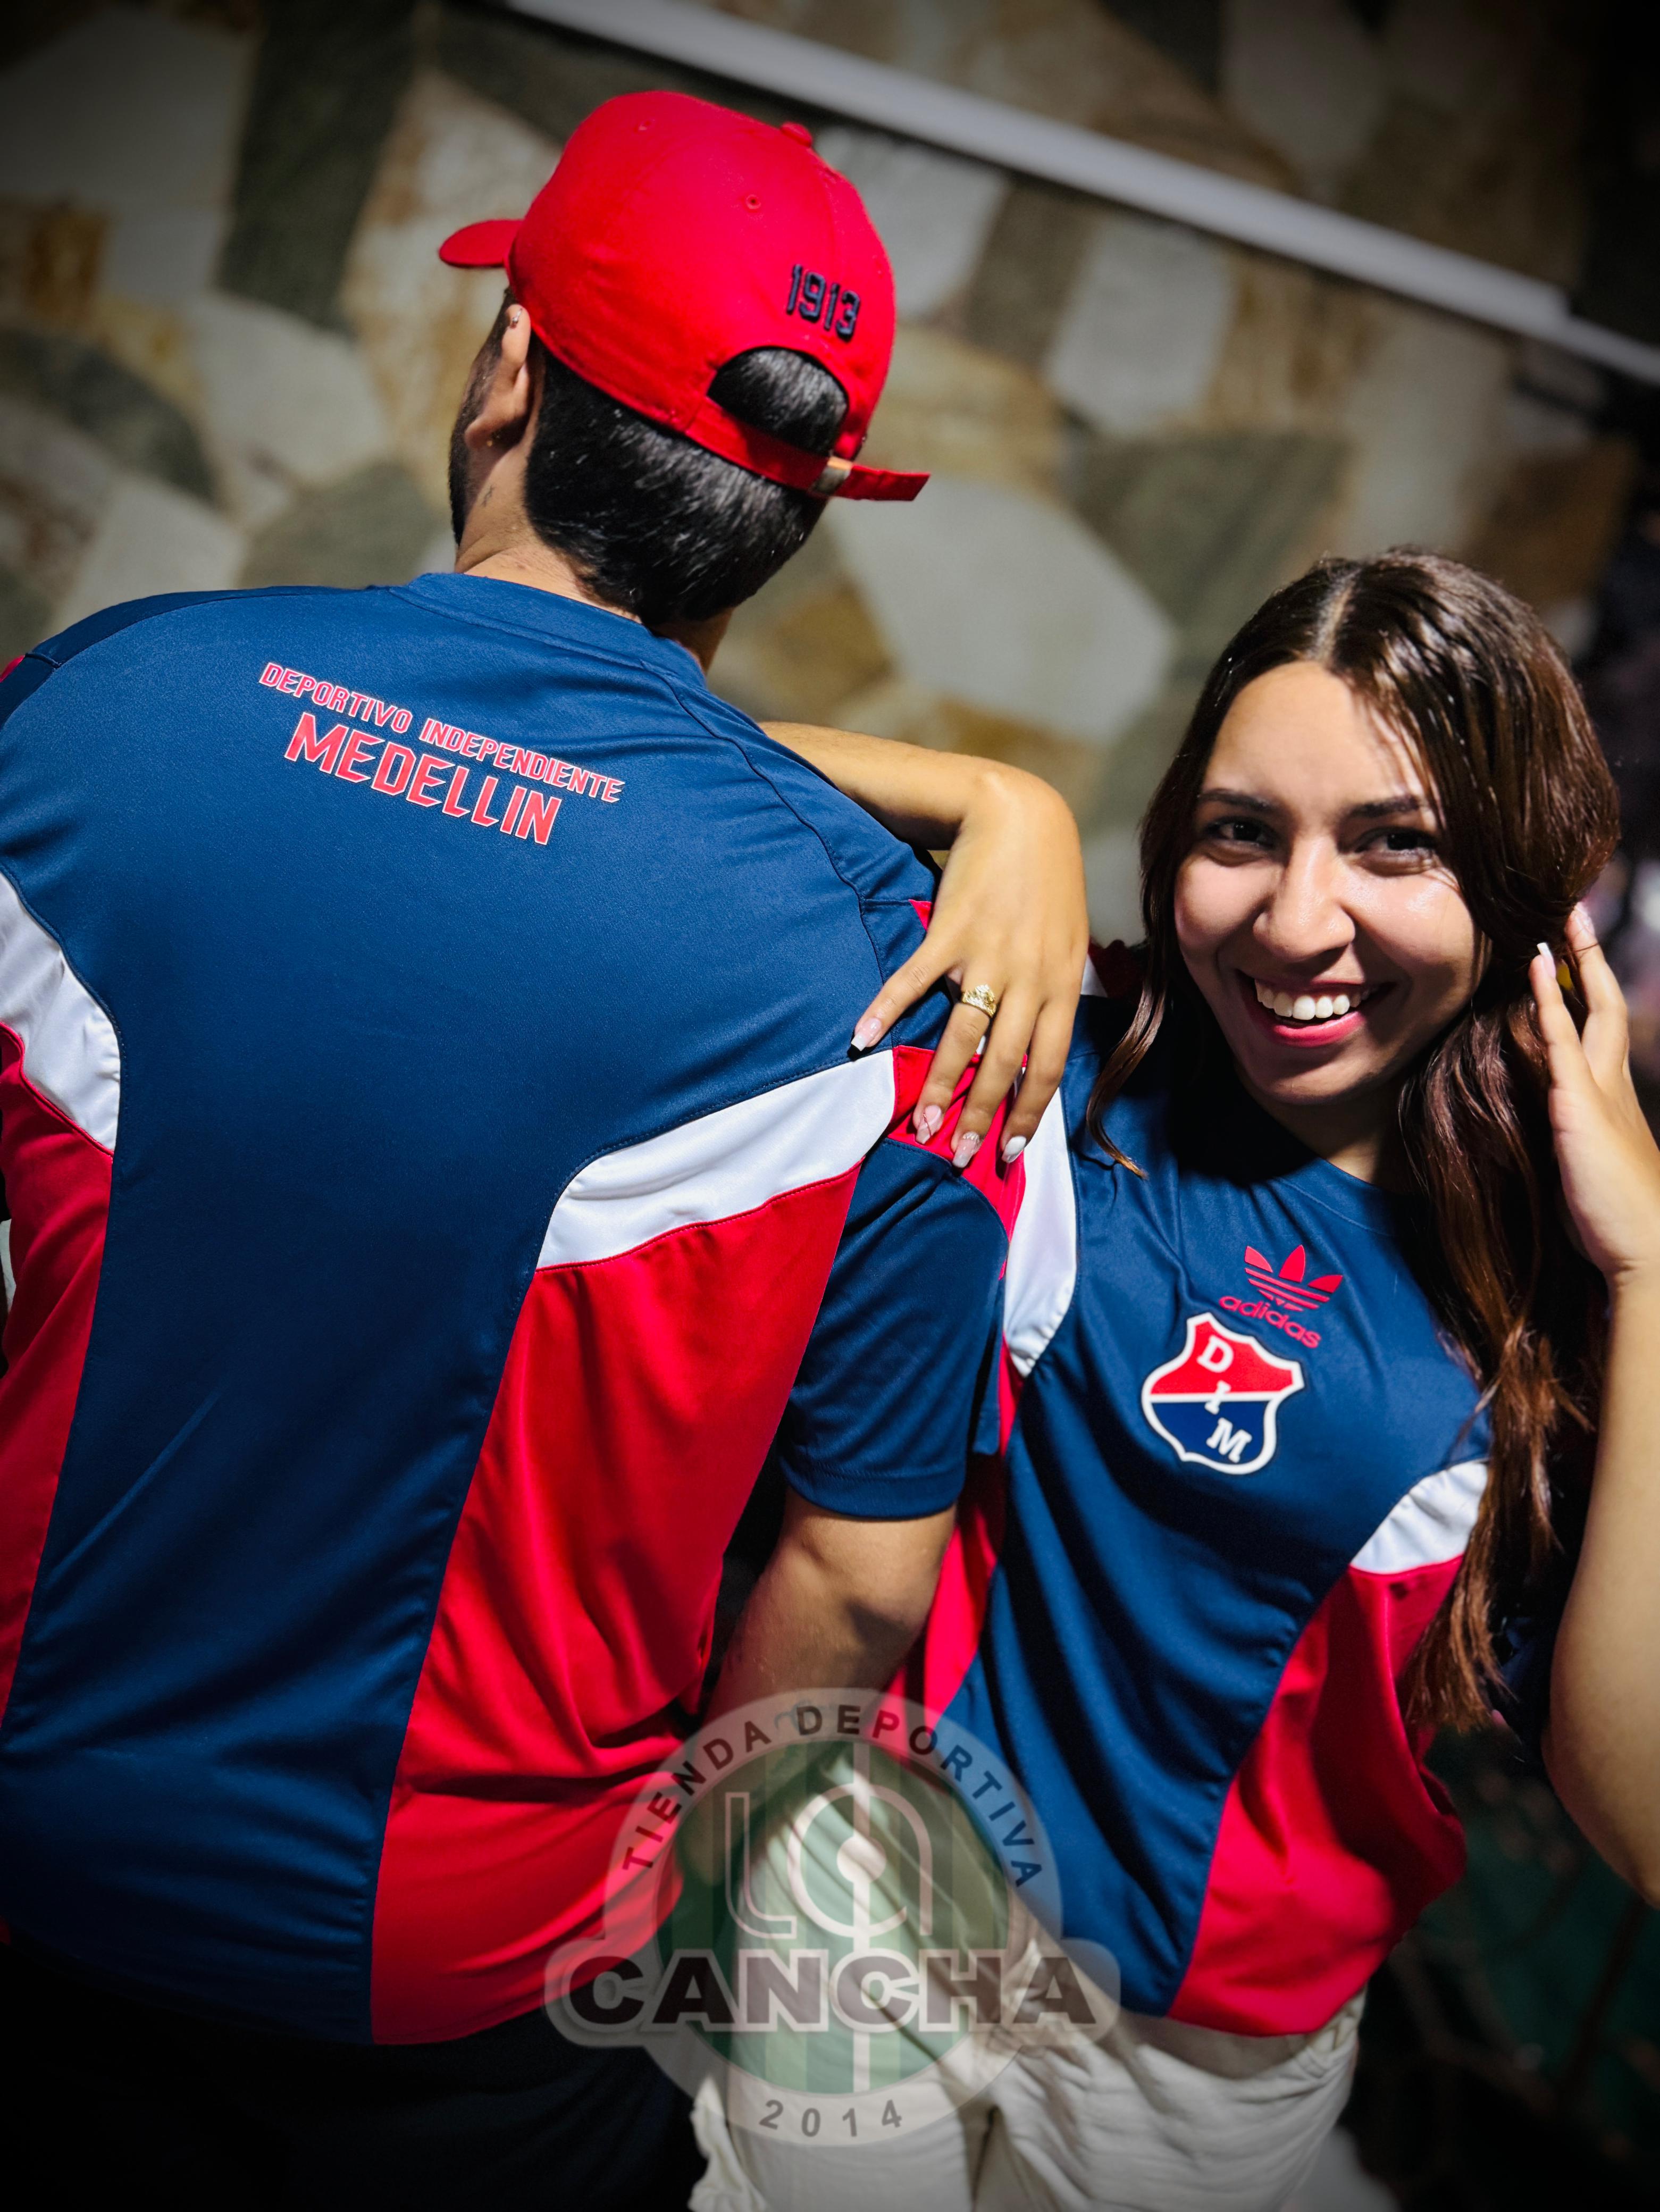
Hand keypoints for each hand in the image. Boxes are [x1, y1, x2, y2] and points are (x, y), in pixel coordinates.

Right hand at [852, 767, 1087, 1166]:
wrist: (1020, 815)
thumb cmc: (1045, 884)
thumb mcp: (1066, 942)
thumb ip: (1052, 993)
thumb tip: (1035, 1047)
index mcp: (1061, 985)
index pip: (1048, 1066)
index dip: (1026, 1113)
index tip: (1005, 1152)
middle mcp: (1030, 977)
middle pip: (1006, 1062)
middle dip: (982, 1113)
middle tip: (958, 1153)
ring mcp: (989, 953)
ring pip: (964, 1033)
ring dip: (942, 1082)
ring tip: (922, 1121)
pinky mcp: (951, 928)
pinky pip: (915, 979)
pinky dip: (887, 1009)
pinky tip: (863, 1038)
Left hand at [1531, 905, 1659, 1286]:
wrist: (1645, 1251)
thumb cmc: (1612, 1221)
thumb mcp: (1587, 1171)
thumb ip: (1572, 1144)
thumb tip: (1554, 1138)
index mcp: (1616, 1099)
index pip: (1603, 1030)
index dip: (1591, 991)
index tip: (1576, 957)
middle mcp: (1614, 1085)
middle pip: (1607, 1004)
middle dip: (1592, 957)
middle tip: (1574, 913)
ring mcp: (1601, 1090)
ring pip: (1592, 1009)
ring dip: (1577, 960)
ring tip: (1560, 918)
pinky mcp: (1579, 1104)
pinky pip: (1562, 1038)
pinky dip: (1551, 999)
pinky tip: (1539, 965)